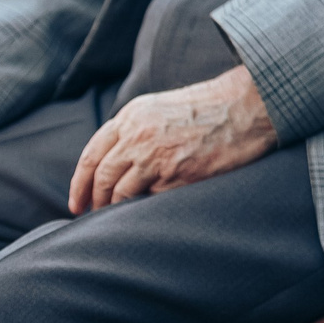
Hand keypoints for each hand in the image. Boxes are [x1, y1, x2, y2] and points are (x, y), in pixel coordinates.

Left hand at [68, 64, 277, 211]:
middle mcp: (138, 136)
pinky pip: (152, 199)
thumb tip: (113, 163)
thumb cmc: (209, 106)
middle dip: (95, 200)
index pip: (92, 155)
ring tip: (120, 217)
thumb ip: (134, 130)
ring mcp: (157, 157)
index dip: (80, 183)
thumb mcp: (161, 107)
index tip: (76, 202)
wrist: (247, 105)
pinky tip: (150, 211)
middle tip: (95, 215)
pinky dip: (147, 207)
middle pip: (102, 177)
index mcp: (132, 116)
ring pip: (121, 193)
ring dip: (117, 208)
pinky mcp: (178, 175)